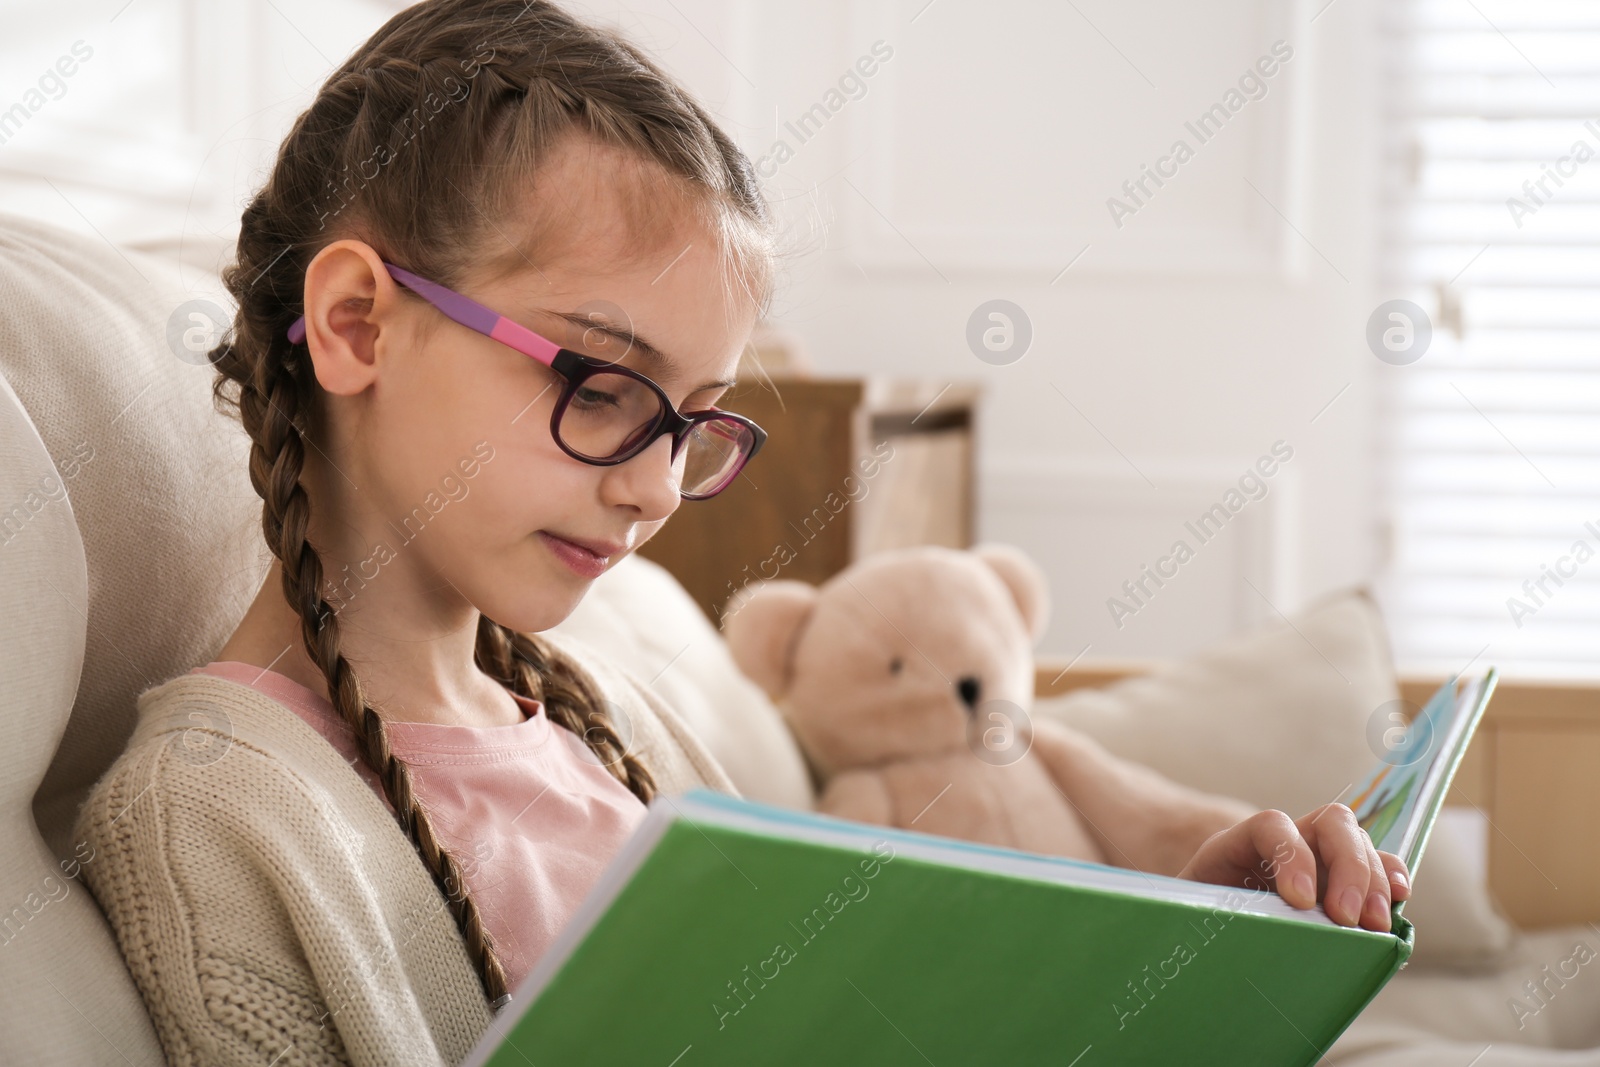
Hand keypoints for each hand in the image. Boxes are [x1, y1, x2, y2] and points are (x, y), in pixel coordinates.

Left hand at [1176, 803, 1410, 931]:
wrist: (1200, 935)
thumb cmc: (1196, 927)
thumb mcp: (1196, 918)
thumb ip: (1214, 919)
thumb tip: (1242, 939)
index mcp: (1237, 845)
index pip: (1271, 825)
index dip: (1292, 856)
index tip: (1300, 901)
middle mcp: (1284, 843)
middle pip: (1330, 823)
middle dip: (1347, 867)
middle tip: (1346, 918)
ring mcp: (1316, 857)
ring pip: (1357, 843)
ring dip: (1374, 881)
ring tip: (1375, 925)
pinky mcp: (1339, 882)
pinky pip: (1377, 866)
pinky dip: (1391, 878)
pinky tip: (1400, 898)